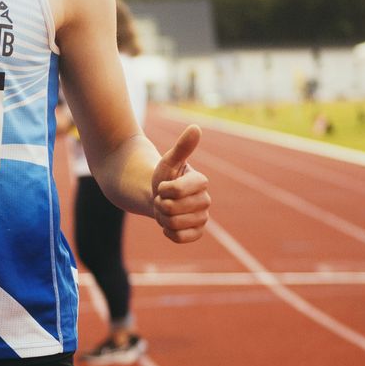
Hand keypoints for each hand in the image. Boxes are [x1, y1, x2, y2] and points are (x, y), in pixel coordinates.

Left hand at [151, 125, 209, 243]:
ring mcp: (203, 218)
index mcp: (201, 182)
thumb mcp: (169, 160)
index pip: (176, 190)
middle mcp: (205, 200)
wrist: (159, 197)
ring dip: (162, 217)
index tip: (164, 185)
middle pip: (172, 209)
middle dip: (160, 204)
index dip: (163, 189)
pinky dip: (168, 231)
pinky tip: (169, 224)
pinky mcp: (197, 233)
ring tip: (166, 209)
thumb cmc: (164, 176)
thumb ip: (182, 147)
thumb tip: (195, 128)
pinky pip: (180, 237)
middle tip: (163, 198)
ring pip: (173, 223)